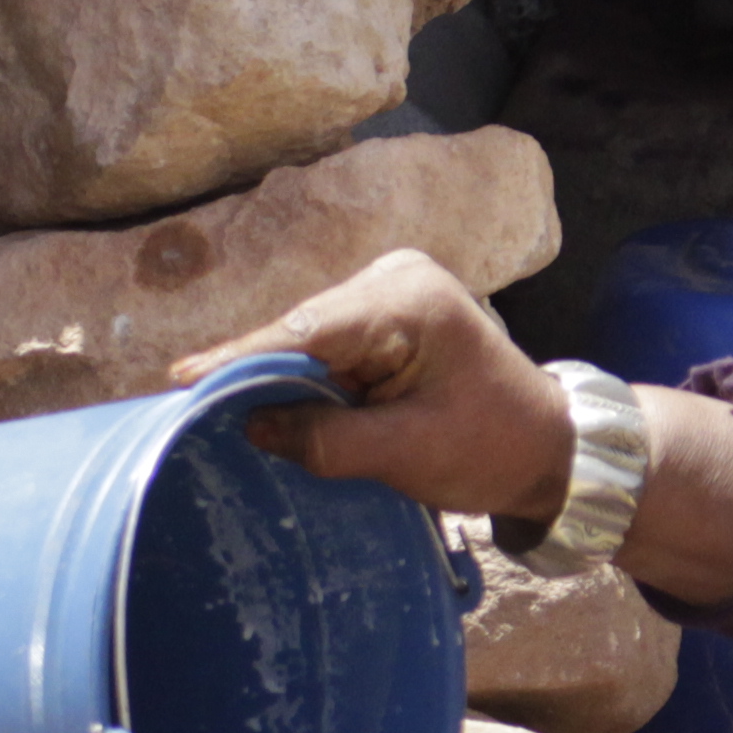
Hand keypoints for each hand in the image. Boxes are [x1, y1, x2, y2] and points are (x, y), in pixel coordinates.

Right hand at [169, 250, 573, 521]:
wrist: (550, 448)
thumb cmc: (493, 448)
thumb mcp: (408, 454)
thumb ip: (328, 440)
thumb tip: (251, 425)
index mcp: (409, 300)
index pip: (308, 329)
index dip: (242, 359)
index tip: (182, 380)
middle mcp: (395, 279)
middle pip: (301, 331)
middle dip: (256, 374)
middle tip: (190, 412)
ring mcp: (390, 293)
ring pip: (309, 342)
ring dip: (279, 381)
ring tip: (220, 414)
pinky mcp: (386, 318)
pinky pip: (328, 350)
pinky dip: (305, 381)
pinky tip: (270, 407)